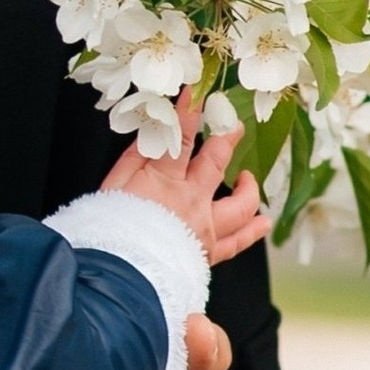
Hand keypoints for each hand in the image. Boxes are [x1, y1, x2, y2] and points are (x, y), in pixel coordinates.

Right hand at [102, 127, 268, 266]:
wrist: (116, 277)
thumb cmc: (107, 233)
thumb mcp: (112, 187)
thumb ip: (134, 160)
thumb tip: (151, 137)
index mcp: (165, 182)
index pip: (182, 137)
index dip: (190, 111)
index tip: (197, 92)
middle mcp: (192, 202)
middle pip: (217, 162)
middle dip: (227, 139)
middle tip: (234, 127)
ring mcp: (205, 229)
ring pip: (240, 205)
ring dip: (248, 188)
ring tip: (249, 179)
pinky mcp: (208, 254)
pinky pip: (238, 242)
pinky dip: (252, 231)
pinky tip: (262, 223)